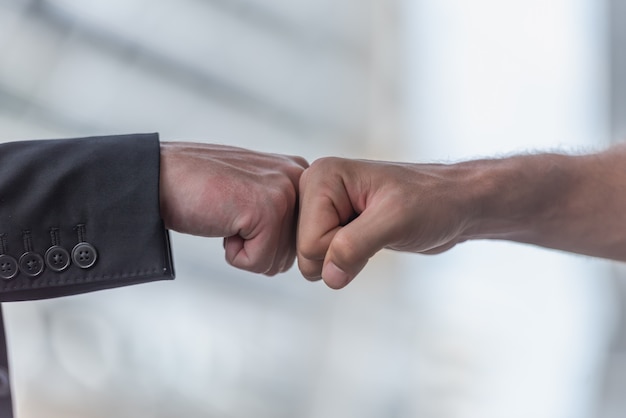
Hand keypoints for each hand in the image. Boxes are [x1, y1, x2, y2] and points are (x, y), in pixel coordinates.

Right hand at [159, 142, 307, 274]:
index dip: (265, 241)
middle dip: (256, 247)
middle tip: (230, 214)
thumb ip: (283, 210)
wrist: (158, 177)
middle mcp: (299, 178)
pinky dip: (233, 253)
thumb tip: (306, 253)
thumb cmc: (201, 190)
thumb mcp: (254, 192)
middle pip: (291, 254)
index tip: (242, 213)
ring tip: (226, 215)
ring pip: (276, 261)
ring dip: (244, 250)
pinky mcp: (269, 210)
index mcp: (299, 174)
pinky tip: (221, 221)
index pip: (300, 240)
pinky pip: (258, 261)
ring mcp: (285, 192)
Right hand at [297, 157, 473, 288]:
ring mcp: (324, 207)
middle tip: (376, 232)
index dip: (343, 249)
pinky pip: (325, 259)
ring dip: (346, 258)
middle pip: (305, 252)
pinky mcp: (335, 222)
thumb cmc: (432, 203)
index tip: (376, 226)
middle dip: (341, 255)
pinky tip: (370, 239)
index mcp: (321, 177)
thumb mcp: (395, 221)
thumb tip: (328, 277)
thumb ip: (354, 246)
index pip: (309, 242)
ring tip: (374, 233)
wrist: (456, 203)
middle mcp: (316, 188)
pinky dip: (349, 259)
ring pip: (313, 259)